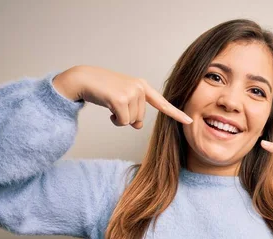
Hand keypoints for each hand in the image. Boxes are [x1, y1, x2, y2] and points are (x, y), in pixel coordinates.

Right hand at [54, 65, 192, 128]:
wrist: (84, 79)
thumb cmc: (103, 90)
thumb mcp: (123, 99)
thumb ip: (134, 110)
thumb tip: (138, 126)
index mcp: (143, 87)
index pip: (162, 103)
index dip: (176, 113)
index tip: (189, 121)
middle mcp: (140, 88)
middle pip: (140, 119)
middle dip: (127, 117)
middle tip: (115, 104)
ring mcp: (131, 92)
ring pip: (131, 121)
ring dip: (120, 118)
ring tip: (111, 104)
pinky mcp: (120, 98)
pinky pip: (123, 122)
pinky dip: (115, 120)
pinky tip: (108, 108)